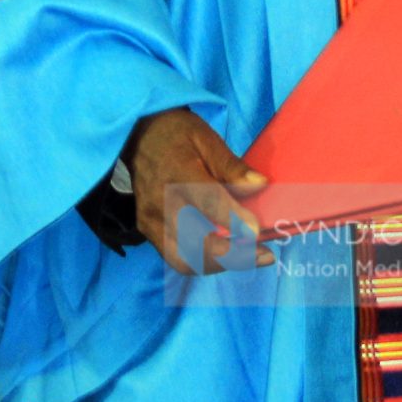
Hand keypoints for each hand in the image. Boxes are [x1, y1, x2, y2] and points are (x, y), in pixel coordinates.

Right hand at [125, 108, 270, 275]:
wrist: (138, 138)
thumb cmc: (177, 136)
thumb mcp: (207, 138)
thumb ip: (232, 166)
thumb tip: (259, 186)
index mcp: (178, 172)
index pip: (206, 201)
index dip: (232, 219)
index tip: (256, 231)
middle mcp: (161, 203)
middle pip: (194, 242)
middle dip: (232, 256)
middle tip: (263, 255)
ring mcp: (152, 222)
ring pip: (185, 260)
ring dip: (220, 265)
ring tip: (249, 258)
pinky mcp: (148, 233)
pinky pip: (178, 258)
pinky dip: (205, 263)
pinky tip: (227, 255)